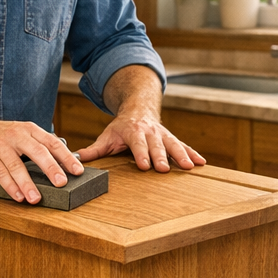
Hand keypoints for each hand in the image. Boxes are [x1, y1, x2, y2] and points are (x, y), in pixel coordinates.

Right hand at [0, 120, 84, 203]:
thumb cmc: (0, 135)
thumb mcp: (22, 133)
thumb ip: (39, 146)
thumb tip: (62, 165)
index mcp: (30, 130)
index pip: (53, 143)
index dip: (67, 157)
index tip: (78, 171)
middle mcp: (17, 135)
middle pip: (38, 152)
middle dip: (51, 169)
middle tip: (62, 183)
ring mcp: (1, 146)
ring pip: (17, 166)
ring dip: (27, 184)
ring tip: (36, 199)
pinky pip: (0, 173)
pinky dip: (10, 186)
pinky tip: (18, 196)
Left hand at [77, 109, 205, 171]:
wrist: (139, 109)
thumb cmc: (121, 127)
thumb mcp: (107, 136)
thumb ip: (94, 149)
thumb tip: (76, 160)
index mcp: (134, 132)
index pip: (138, 144)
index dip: (142, 154)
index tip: (145, 165)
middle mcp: (151, 132)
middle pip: (157, 146)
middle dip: (162, 157)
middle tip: (165, 169)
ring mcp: (163, 135)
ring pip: (174, 145)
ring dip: (182, 156)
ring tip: (190, 167)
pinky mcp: (172, 138)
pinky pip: (184, 146)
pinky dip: (193, 153)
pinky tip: (201, 162)